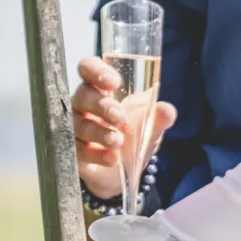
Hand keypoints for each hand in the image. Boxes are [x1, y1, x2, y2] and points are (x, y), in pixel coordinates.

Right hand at [72, 55, 176, 201]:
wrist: (124, 171)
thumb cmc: (133, 136)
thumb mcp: (150, 126)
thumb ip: (158, 117)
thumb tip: (167, 110)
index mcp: (99, 88)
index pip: (88, 69)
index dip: (96, 71)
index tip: (114, 81)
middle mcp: (83, 105)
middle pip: (82, 96)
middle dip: (102, 106)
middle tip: (120, 118)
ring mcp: (75, 127)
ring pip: (79, 125)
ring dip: (99, 132)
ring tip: (117, 142)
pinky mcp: (73, 151)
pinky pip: (78, 150)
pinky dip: (96, 154)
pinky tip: (111, 159)